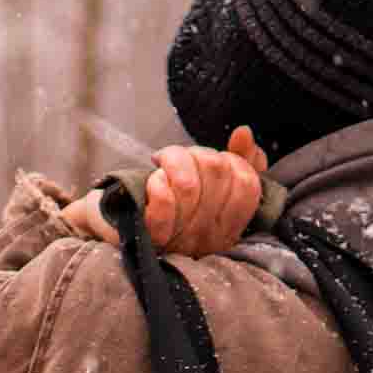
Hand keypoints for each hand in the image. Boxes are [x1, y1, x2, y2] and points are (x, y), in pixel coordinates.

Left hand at [146, 126, 268, 257]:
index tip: (214, 160)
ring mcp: (181, 239)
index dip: (234, 162)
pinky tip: (154, 179)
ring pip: (189, 184)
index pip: (248, 186)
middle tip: (181, 161)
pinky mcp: (152, 236)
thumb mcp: (210, 182)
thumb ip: (239, 161)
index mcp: (228, 227)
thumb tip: (244, 133)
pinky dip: (158, 182)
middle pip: (218, 172)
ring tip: (164, 167)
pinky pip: (164, 201)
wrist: (124, 230)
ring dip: (175, 162)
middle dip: (198, 155)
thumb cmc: (171, 204)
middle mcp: (208, 238)